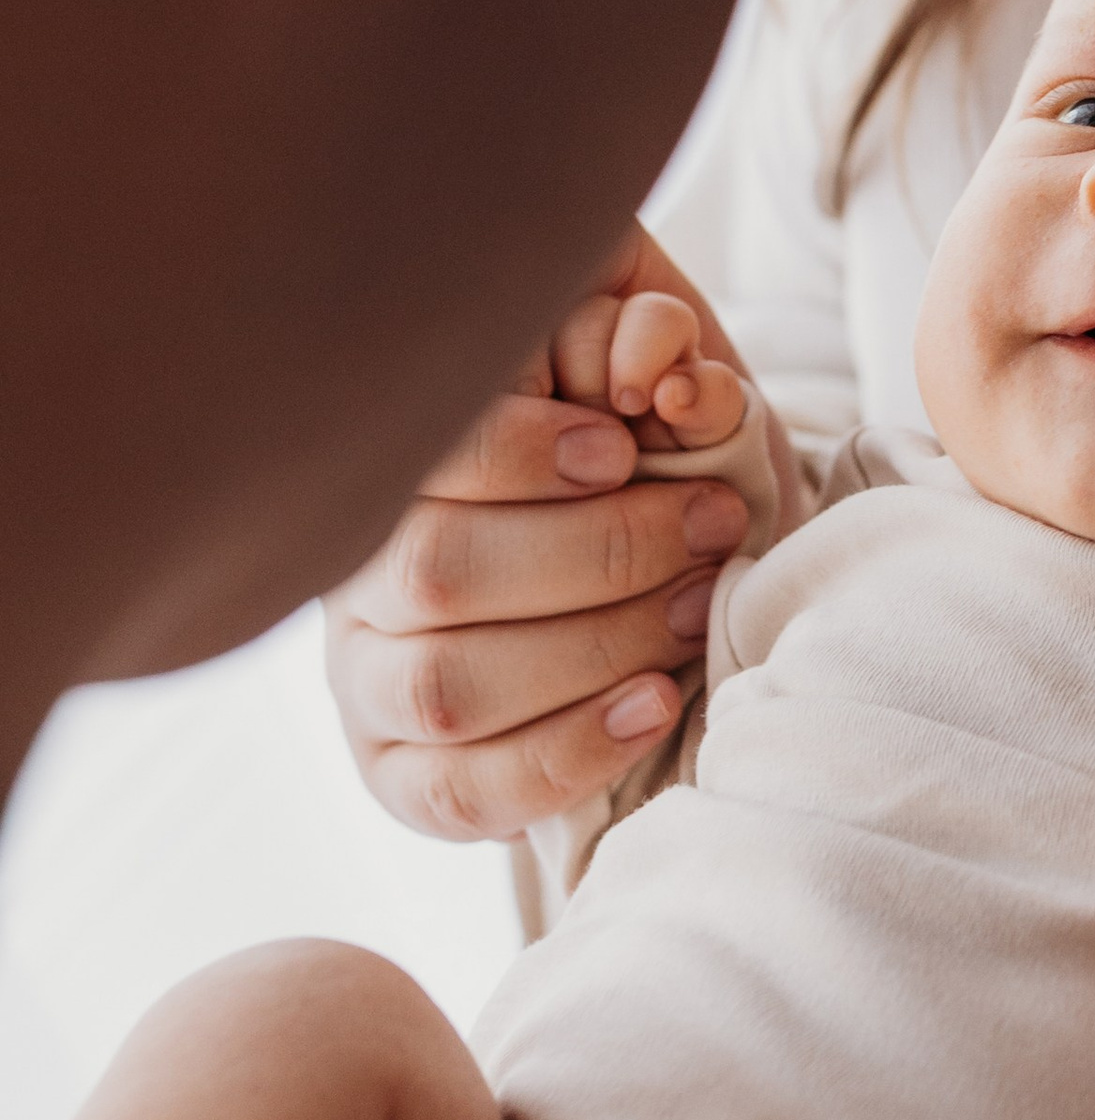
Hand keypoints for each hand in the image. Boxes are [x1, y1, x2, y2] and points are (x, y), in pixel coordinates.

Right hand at [327, 225, 799, 840]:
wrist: (669, 555)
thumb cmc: (654, 448)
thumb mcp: (654, 365)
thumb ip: (645, 328)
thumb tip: (653, 356)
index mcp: (400, 456)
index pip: (418, 457)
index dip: (516, 452)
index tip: (623, 447)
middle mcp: (359, 570)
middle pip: (435, 573)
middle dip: (598, 554)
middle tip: (711, 527)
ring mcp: (365, 677)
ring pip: (444, 688)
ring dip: (595, 650)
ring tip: (698, 610)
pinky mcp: (400, 771)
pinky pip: (458, 791)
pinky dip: (567, 754)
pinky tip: (656, 704)